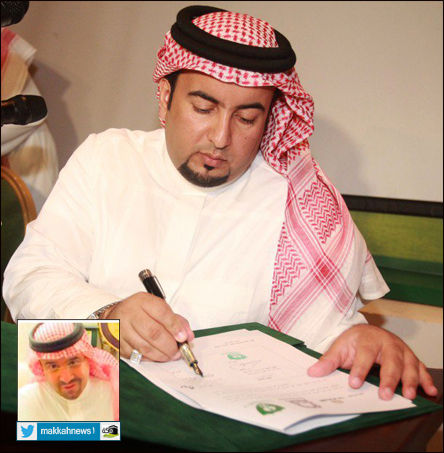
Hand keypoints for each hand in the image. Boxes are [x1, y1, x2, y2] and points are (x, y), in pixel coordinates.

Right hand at [103, 292, 193, 361]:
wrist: (116, 315)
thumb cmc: (142, 311)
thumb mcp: (158, 307)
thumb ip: (176, 320)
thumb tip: (189, 336)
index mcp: (143, 301)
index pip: (161, 312)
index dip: (174, 326)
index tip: (183, 337)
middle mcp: (130, 313)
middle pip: (153, 332)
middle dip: (169, 345)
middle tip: (178, 352)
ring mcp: (121, 329)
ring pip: (144, 347)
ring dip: (161, 355)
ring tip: (170, 356)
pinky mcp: (117, 344)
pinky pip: (136, 355)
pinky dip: (150, 358)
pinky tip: (157, 357)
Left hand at [307, 324, 437, 399]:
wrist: (367, 331)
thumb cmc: (354, 341)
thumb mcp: (340, 348)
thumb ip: (328, 361)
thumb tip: (313, 372)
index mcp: (367, 338)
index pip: (364, 353)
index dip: (359, 368)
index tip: (354, 383)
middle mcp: (387, 342)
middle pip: (390, 360)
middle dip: (388, 378)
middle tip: (385, 395)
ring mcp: (401, 349)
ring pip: (408, 364)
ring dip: (409, 380)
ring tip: (408, 395)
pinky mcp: (410, 357)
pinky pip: (420, 368)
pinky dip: (426, 379)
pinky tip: (429, 390)